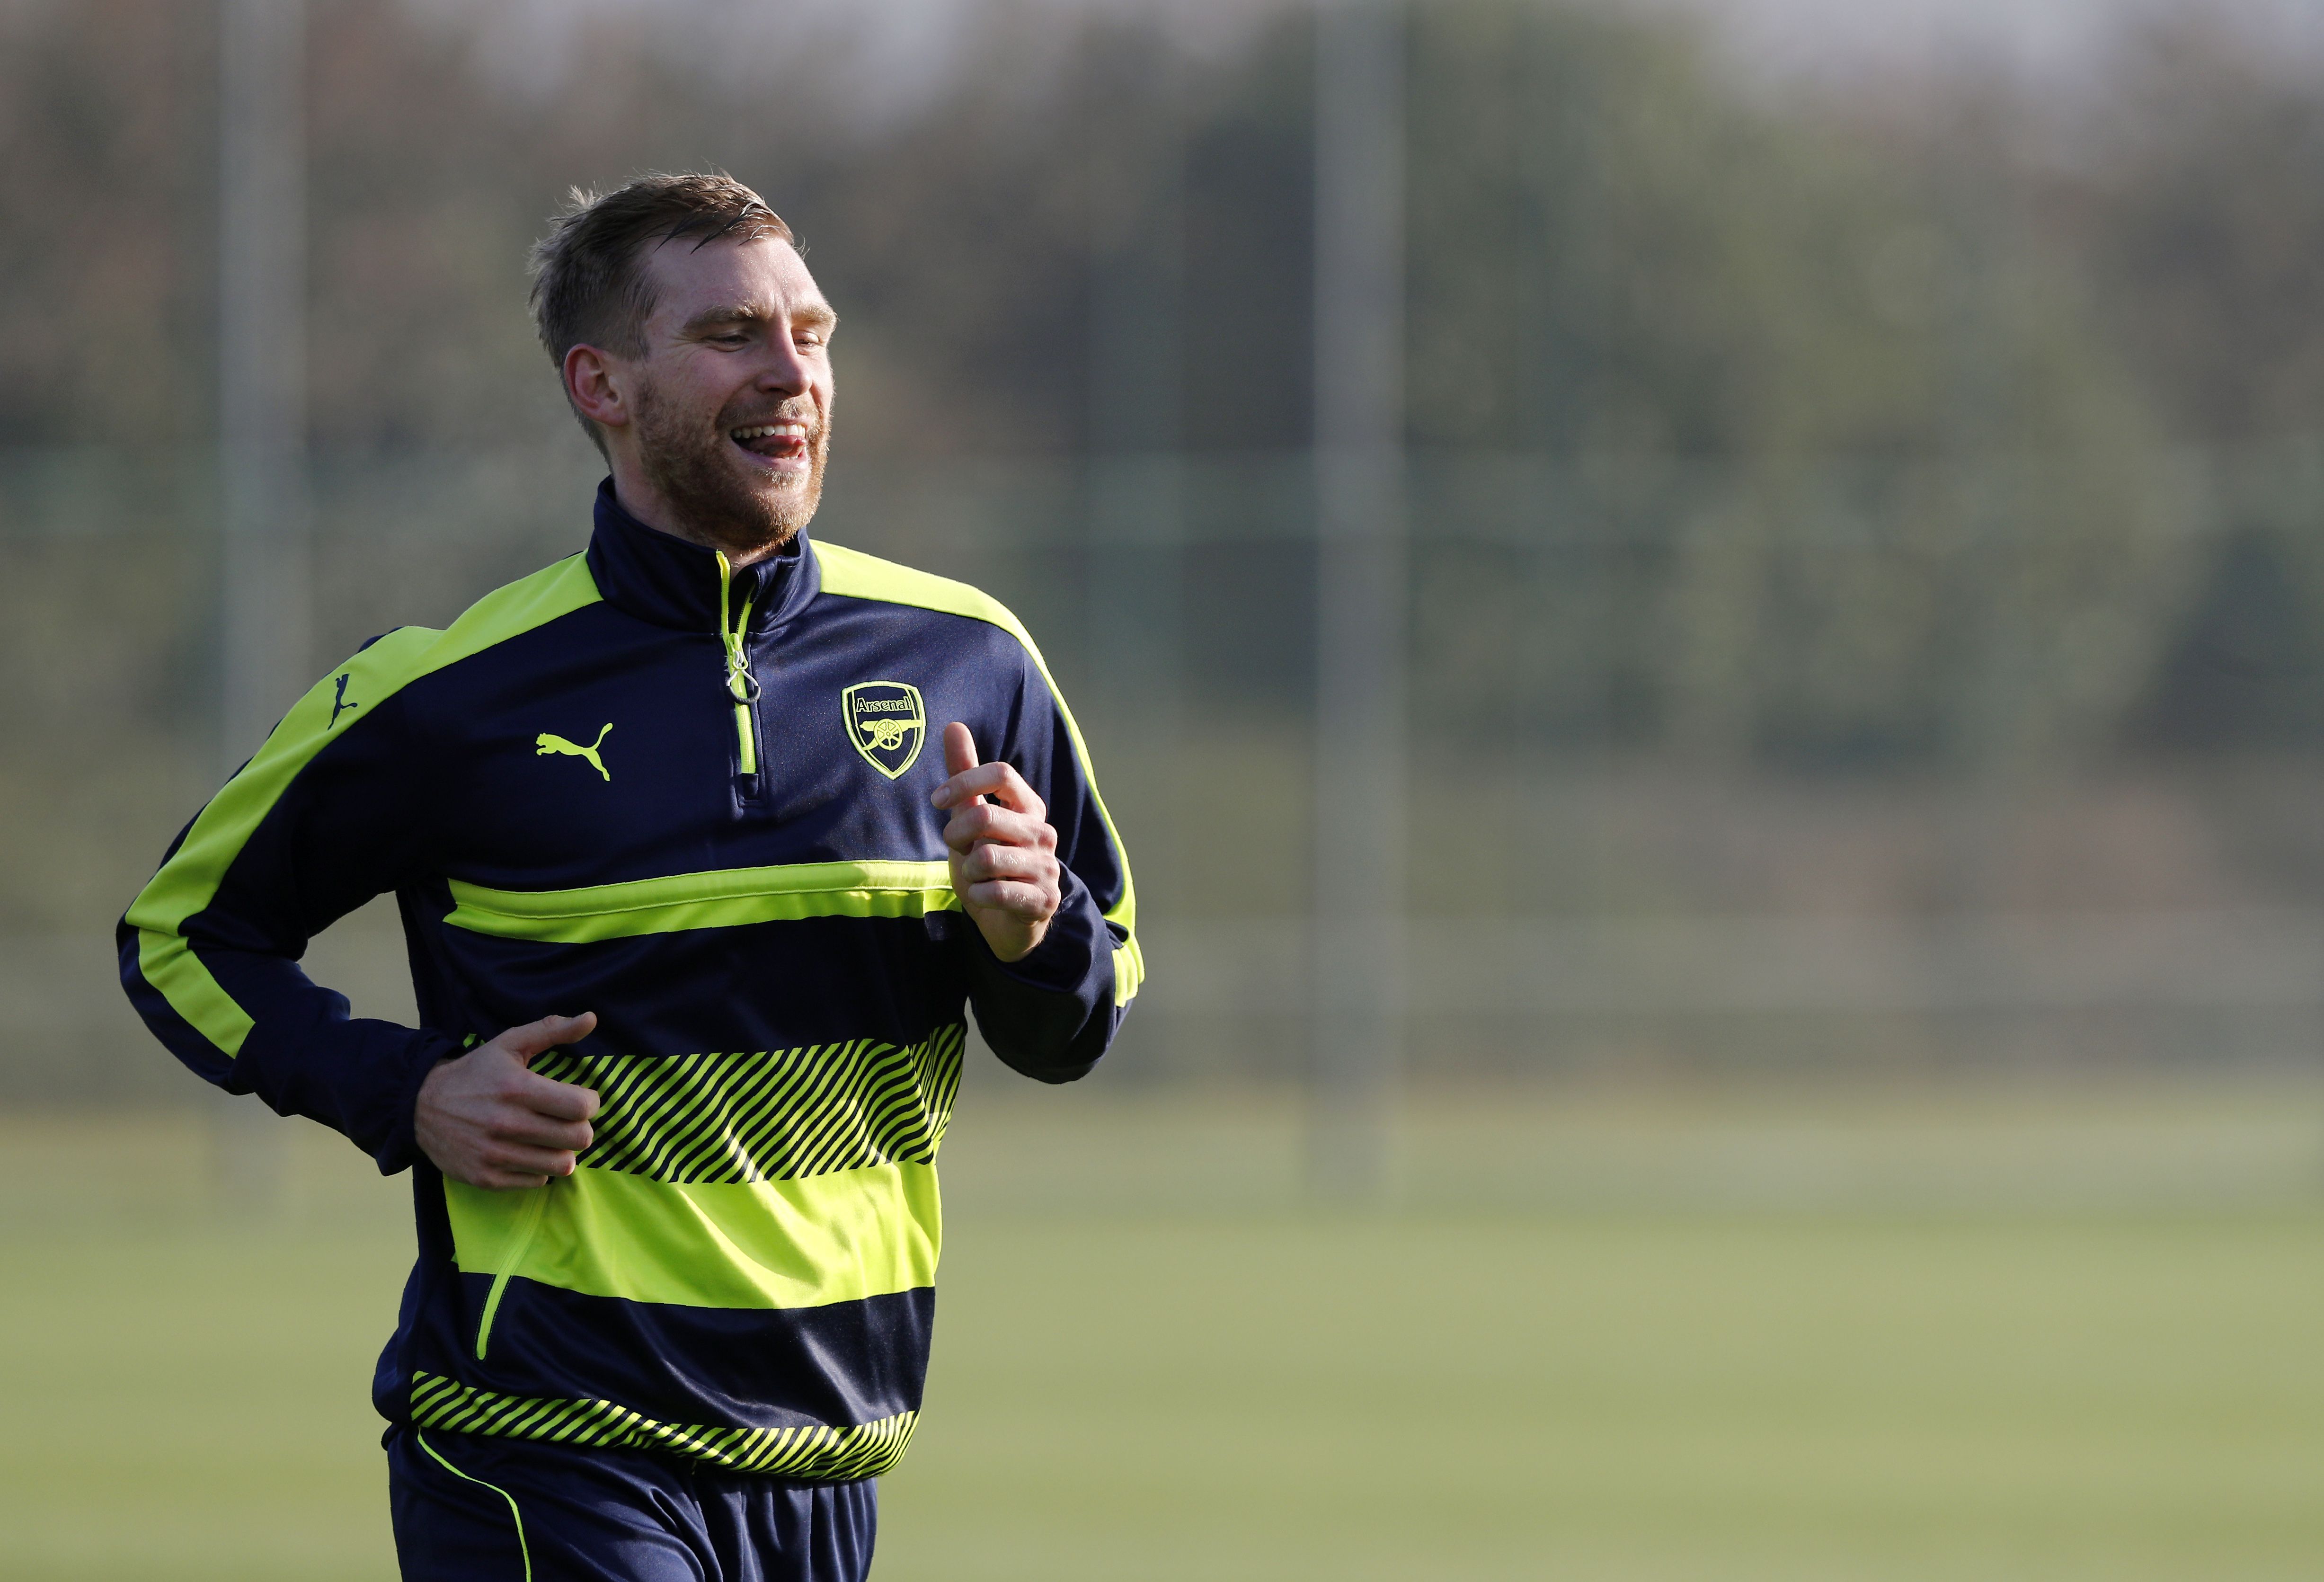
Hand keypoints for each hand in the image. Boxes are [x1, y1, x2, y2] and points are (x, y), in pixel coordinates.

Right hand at [415, 1012, 601, 1189]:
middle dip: (580, 1128)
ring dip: (563, 1151)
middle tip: (566, 1120)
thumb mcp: (509, 1044)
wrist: (422, 1106)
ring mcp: (495, 1155)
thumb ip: (552, 1030)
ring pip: (563, 1165)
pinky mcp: (486, 1178)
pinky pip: (538, 1181)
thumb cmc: (475, 1073)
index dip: (589, 1102)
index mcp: (516, 1088)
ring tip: (549, 1137)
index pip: (581, 1107)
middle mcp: (506, 1124)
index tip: (580, 1099)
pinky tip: (527, 1152)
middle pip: (578, 1138)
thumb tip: (591, 1018)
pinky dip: (539, 1169)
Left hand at [930, 722, 1060, 963]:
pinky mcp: (1043, 900)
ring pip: (985, 858)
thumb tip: (954, 725)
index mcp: (1028, 807)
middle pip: (985, 816)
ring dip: (967, 871)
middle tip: (956, 847)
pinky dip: (977, 897)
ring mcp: (1046, 867)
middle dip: (956, 835)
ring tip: (976, 876)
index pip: (1001, 773)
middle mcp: (1043, 833)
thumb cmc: (989, 864)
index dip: (963, 782)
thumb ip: (965, 774)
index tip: (938, 800)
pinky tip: (984, 897)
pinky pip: (993, 892)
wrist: (1009, 921)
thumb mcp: (972, 818)